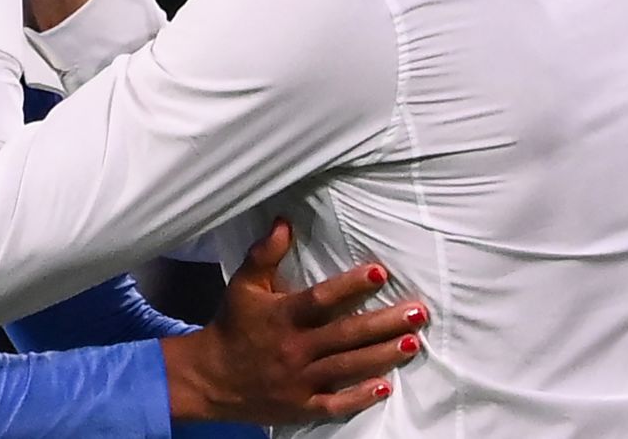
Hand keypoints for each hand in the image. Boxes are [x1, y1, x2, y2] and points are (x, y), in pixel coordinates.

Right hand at [162, 221, 427, 424]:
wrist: (210, 377)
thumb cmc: (232, 325)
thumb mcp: (243, 284)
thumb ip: (264, 254)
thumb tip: (284, 221)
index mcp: (282, 316)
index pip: (321, 299)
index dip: (350, 286)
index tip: (379, 273)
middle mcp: (294, 348)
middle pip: (346, 334)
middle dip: (384, 323)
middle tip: (418, 312)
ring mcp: (299, 380)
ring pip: (347, 367)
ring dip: (382, 355)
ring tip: (412, 342)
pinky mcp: (300, 406)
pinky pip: (334, 403)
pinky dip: (359, 397)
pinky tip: (385, 387)